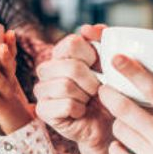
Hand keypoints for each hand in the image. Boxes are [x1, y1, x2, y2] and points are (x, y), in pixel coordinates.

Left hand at [0, 29, 34, 134]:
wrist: (19, 124)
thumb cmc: (4, 99)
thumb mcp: (1, 82)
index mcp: (9, 75)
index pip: (12, 57)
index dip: (12, 45)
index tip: (10, 32)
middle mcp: (10, 83)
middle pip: (10, 68)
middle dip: (7, 56)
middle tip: (2, 45)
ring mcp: (7, 96)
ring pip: (3, 84)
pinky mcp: (1, 108)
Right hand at [35, 24, 113, 151]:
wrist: (107, 125)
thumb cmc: (108, 94)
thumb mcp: (110, 64)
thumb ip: (102, 40)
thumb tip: (88, 28)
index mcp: (61, 53)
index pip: (73, 42)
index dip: (92, 56)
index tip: (100, 67)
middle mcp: (47, 68)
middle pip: (71, 66)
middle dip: (92, 81)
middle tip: (96, 90)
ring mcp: (42, 89)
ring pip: (66, 86)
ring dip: (85, 96)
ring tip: (88, 101)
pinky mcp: (42, 110)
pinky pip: (65, 104)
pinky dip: (80, 109)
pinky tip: (81, 112)